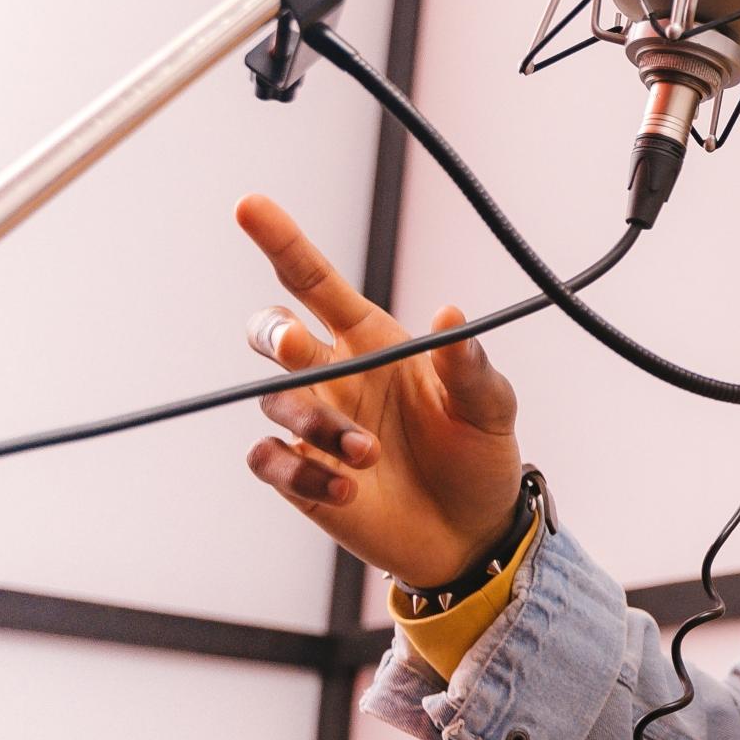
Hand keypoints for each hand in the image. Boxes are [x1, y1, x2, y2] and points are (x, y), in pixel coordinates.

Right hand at [234, 194, 525, 585]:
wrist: (472, 533)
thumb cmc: (478, 455)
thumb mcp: (490, 406)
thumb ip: (468, 365)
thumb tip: (450, 315)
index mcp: (374, 342)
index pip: (316, 283)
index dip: (282, 242)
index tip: (249, 206)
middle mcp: (336, 376)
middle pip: (273, 335)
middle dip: (275, 336)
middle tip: (300, 350)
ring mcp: (314, 425)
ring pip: (274, 402)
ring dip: (316, 425)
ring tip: (369, 456)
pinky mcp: (302, 475)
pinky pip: (270, 460)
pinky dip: (300, 473)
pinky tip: (346, 490)